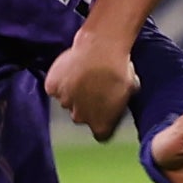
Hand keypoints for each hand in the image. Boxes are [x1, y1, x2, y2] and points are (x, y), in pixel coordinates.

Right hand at [44, 26, 139, 140]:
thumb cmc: (119, 69)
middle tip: (93, 87)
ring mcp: (64, 102)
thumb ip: (120, 102)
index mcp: (101, 125)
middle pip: (80, 116)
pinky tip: (69, 69)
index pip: (100, 133)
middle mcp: (80, 118)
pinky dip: (59, 80)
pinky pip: (54, 87)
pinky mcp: (52, 87)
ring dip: (72, 91)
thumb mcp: (130, 90)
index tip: (104, 110)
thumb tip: (119, 98)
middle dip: (85, 105)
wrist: (101, 49)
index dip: (102, 121)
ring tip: (82, 74)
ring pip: (66, 100)